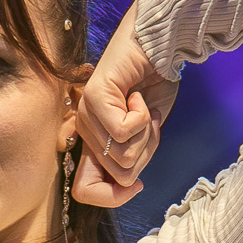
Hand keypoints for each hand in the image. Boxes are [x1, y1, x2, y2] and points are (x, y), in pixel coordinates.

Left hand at [72, 0, 178, 208]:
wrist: (159, 45)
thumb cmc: (153, 85)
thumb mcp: (146, 134)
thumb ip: (133, 159)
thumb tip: (128, 185)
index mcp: (93, 142)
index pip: (86, 192)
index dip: (113, 197)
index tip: (137, 185)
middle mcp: (83, 130)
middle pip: (118, 175)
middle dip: (145, 154)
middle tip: (148, 124)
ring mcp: (85, 114)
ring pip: (123, 156)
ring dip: (146, 134)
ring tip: (142, 106)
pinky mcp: (95, 98)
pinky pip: (125, 131)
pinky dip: (143, 116)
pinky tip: (138, 95)